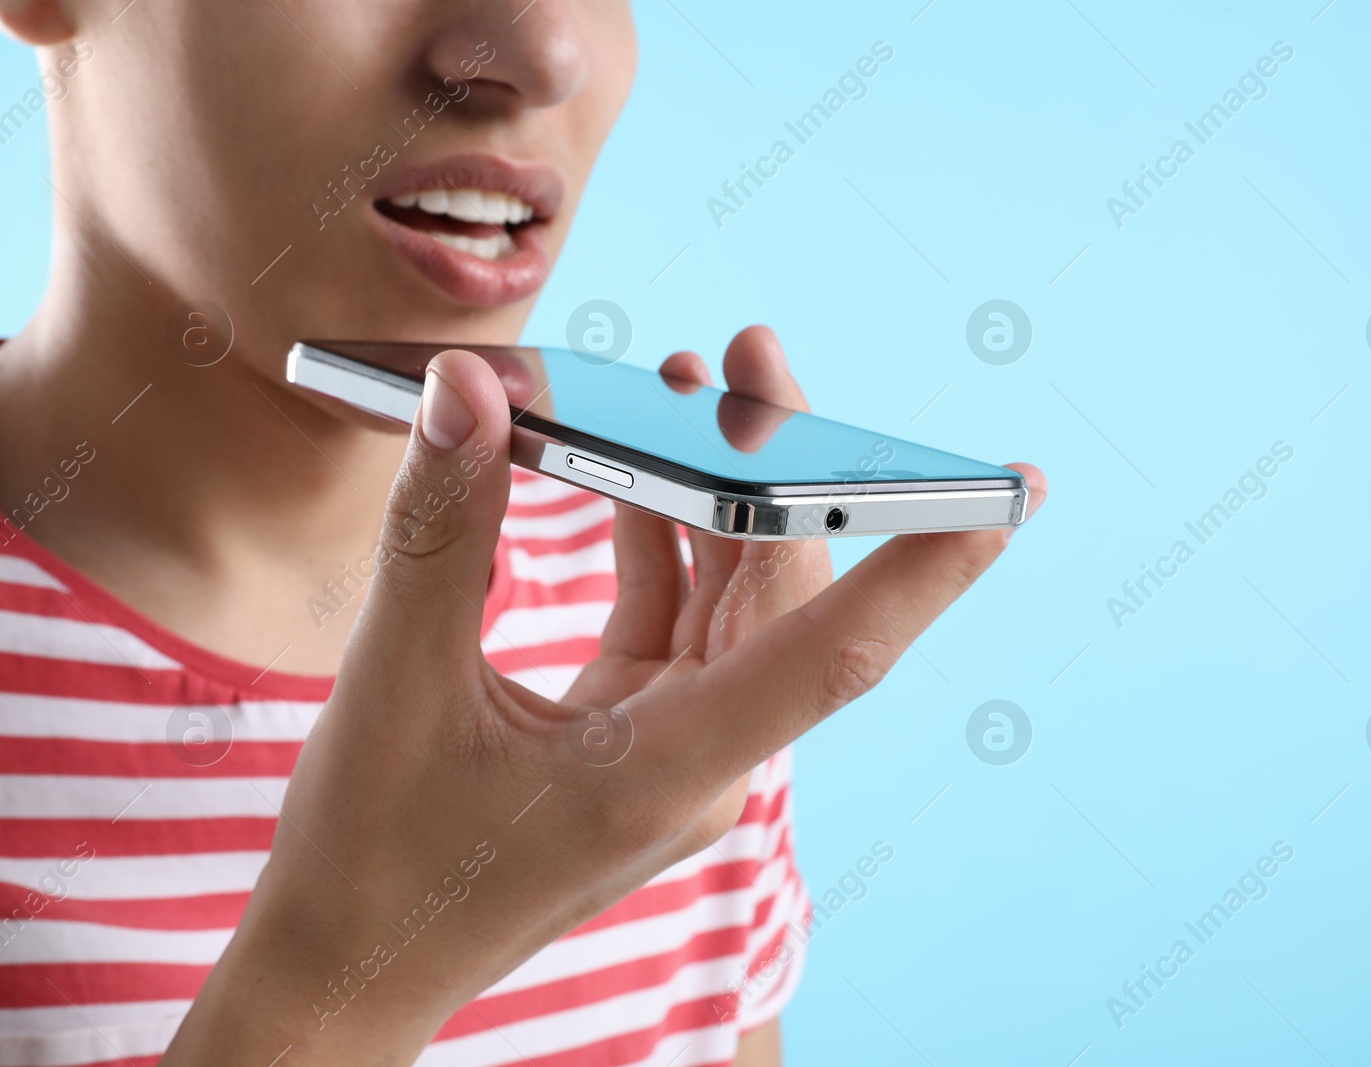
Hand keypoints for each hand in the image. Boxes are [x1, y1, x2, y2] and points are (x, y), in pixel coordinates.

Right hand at [161, 333, 1045, 1063]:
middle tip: (754, 354)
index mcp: (674, 768)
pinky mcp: (636, 737)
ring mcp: (673, 750)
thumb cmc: (373, 860)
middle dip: (778, 466)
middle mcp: (702, 760)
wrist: (348, 969)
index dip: (925, 568)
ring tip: (693, 388)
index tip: (1008, 492)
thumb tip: (469, 389)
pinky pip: (676, 622)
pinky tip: (627, 473)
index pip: (836, 656)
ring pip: (733, 601)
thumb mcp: (397, 684)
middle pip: (783, 593)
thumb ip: (444, 529)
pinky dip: (658, 545)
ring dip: (716, 498)